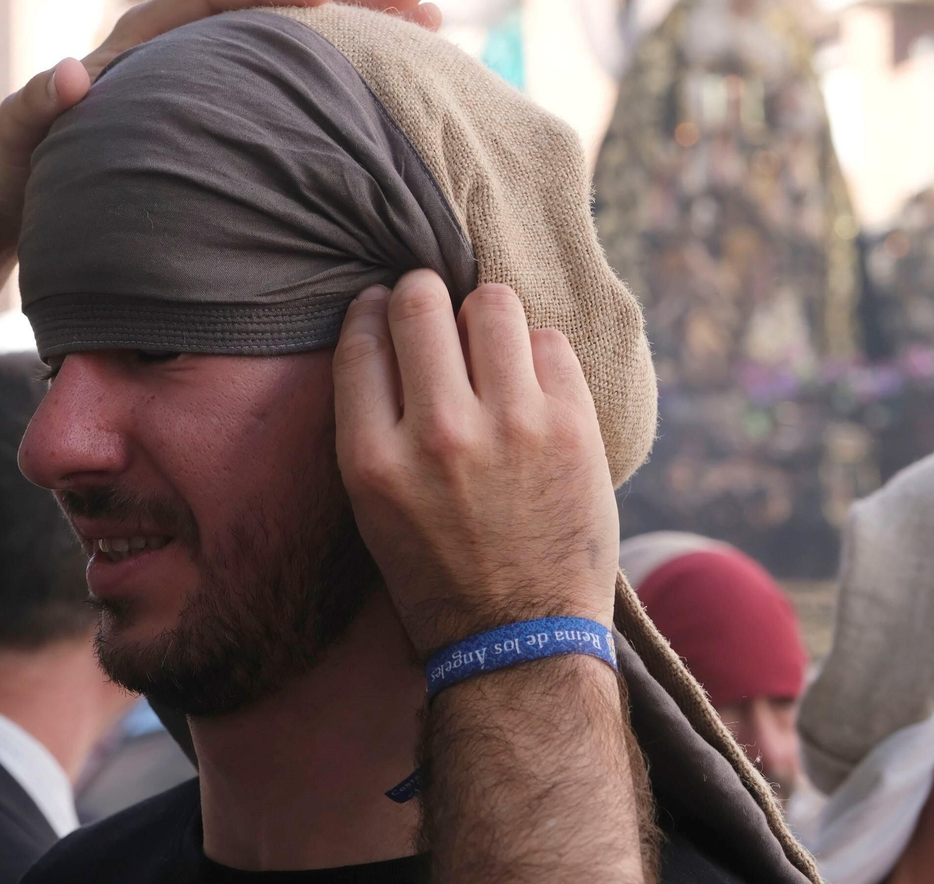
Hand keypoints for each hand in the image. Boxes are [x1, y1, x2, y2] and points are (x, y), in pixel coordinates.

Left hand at [0, 0, 439, 237]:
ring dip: (364, 35)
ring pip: (300, 47)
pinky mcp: (234, 117)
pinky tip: (397, 92)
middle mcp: (190, 49)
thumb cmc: (20, 164)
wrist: (22, 189)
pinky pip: (296, 89)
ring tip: (434, 25)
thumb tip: (72, 74)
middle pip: (278, 8)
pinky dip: (344, 84)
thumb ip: (39, 106)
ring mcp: (218, 82)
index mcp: (144, 39)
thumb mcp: (20, 137)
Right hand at [333, 272, 620, 656]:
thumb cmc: (438, 571)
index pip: (363, 338)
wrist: (519, 639)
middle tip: (436, 312)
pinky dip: (538, 355)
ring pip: (492, 303)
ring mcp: (510, 427)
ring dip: (486, 315)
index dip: (374, 311)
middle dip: (425, 295)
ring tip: (490, 344)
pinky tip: (531, 387)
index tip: (384, 309)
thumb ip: (373, 423)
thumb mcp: (371, 507)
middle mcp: (437, 434)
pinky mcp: (570, 429)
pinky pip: (550, 342)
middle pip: (421, 301)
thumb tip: (386, 330)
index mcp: (374, 458)